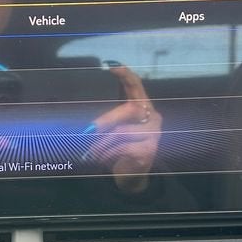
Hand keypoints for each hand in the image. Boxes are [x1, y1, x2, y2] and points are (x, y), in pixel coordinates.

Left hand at [86, 66, 161, 192]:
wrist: (132, 176)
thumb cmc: (120, 149)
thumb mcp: (113, 131)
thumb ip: (107, 122)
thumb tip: (87, 125)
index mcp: (143, 106)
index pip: (136, 85)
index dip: (126, 75)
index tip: (112, 65)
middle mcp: (152, 116)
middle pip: (129, 109)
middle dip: (106, 120)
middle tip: (88, 130)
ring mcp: (154, 133)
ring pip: (123, 132)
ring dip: (102, 143)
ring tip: (90, 152)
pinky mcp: (150, 150)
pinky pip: (124, 148)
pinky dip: (108, 154)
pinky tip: (100, 159)